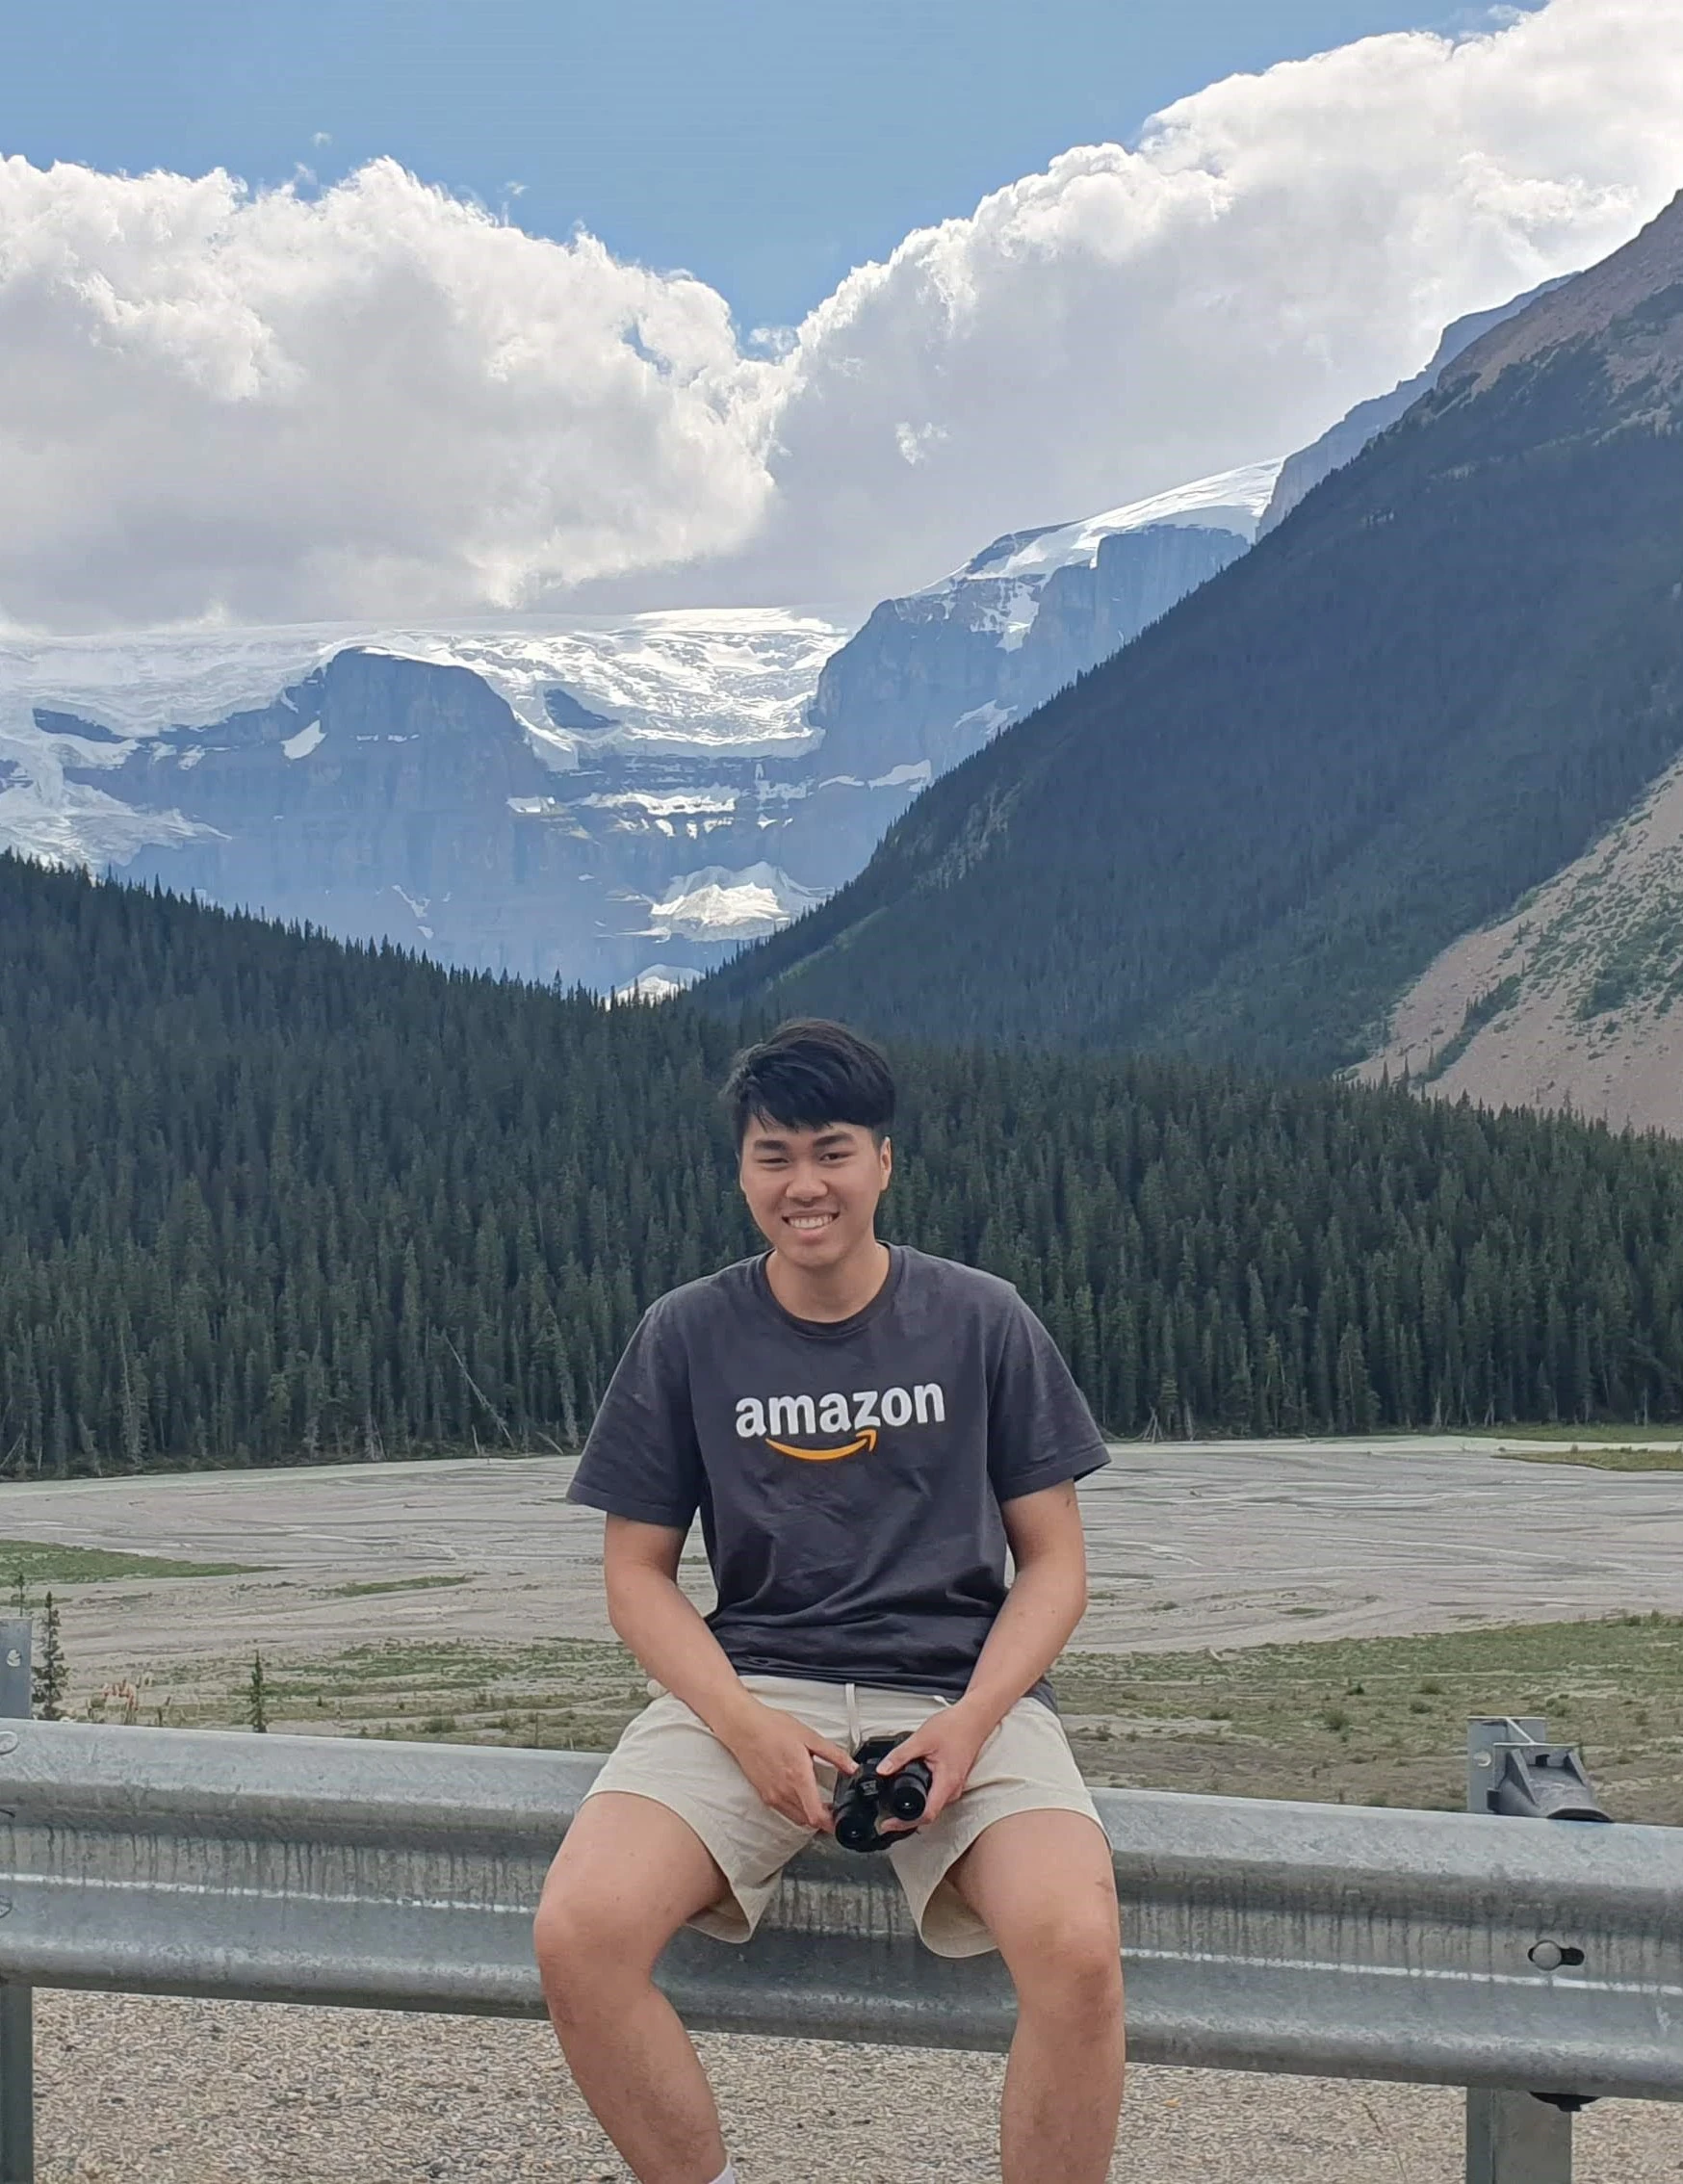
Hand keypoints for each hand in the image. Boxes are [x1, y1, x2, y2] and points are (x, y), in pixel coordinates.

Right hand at [718, 1699, 856, 1830]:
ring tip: (818, 1801)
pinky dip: (795, 1809)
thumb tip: (852, 1767)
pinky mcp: (764, 1794)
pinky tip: (799, 1793)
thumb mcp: (810, 1737)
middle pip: (808, 1821)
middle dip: (823, 1819)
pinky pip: (783, 1811)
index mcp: (798, 1778)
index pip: (816, 1816)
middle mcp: (784, 1792)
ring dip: (809, 1815)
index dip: (831, 1824)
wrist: (744, 1727)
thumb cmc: (773, 1728)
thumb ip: (834, 1755)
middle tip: (833, 1808)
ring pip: (796, 1818)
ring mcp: (772, 1796)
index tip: (840, 1820)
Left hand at [875, 1702, 993, 1829]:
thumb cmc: (955, 1727)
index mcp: (946, 1782)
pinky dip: (924, 1797)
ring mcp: (955, 1785)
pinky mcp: (954, 1780)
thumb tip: (883, 1770)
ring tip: (896, 1804)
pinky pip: (938, 1796)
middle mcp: (953, 1789)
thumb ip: (900, 1755)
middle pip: (929, 1814)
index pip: (926, 1815)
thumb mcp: (921, 1739)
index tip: (889, 1824)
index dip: (905, 1823)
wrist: (974, 1719)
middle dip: (907, 1818)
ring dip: (916, 1808)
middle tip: (887, 1817)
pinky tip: (913, 1789)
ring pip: (934, 1805)